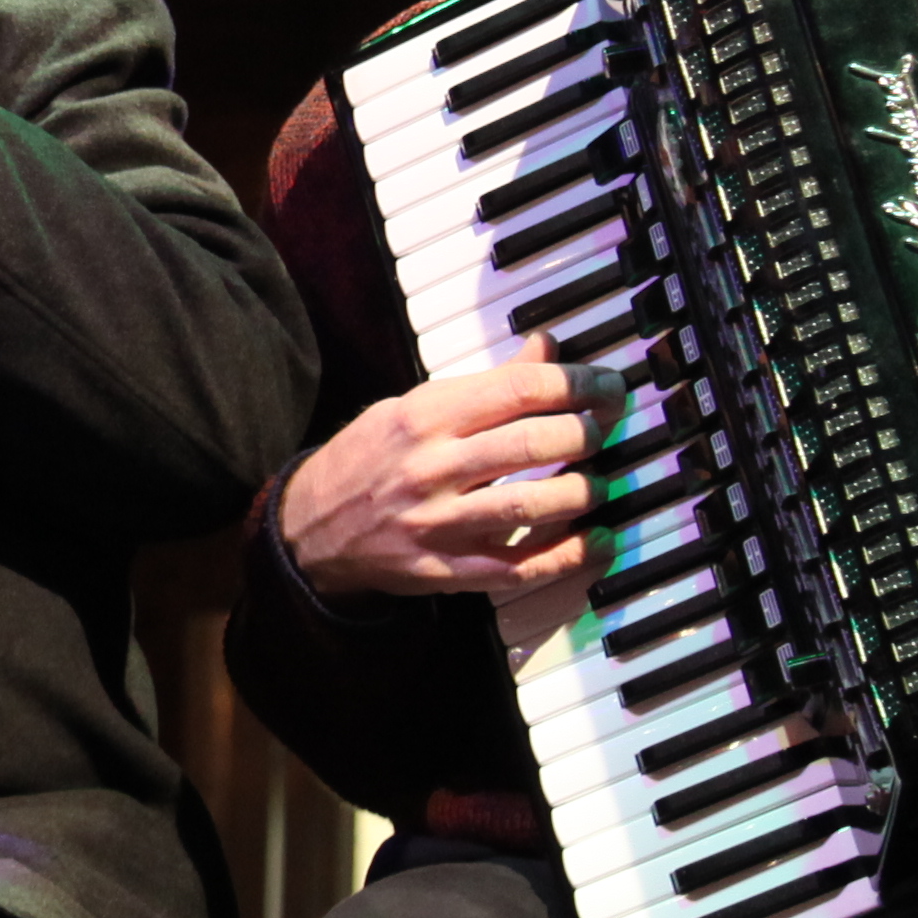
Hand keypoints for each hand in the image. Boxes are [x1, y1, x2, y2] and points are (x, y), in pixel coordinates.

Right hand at [279, 356, 598, 601]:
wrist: (306, 529)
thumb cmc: (367, 461)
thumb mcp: (413, 408)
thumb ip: (486, 385)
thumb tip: (548, 348)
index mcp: (426, 416)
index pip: (521, 388)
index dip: (580, 384)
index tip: (609, 388)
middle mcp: (433, 466)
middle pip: (535, 443)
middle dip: (591, 434)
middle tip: (610, 431)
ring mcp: (438, 522)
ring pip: (533, 504)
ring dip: (584, 492)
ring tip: (599, 483)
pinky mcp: (446, 569)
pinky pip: (521, 566)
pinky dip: (570, 556)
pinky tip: (597, 542)